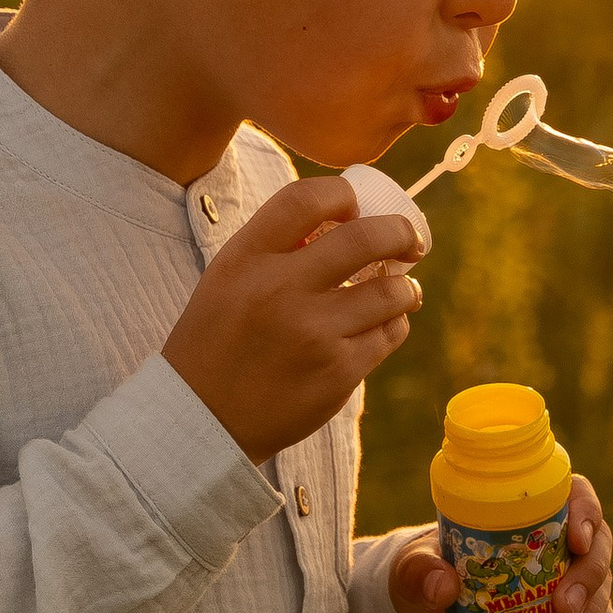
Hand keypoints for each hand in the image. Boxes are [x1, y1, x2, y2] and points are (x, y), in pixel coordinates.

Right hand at [161, 174, 422, 464]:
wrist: (203, 417)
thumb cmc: (218, 340)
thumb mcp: (228, 277)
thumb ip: (278, 246)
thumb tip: (348, 221)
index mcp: (247, 259)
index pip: (308, 199)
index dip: (344, 194)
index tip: (356, 207)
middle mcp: (281, 290)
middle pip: (366, 238)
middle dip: (401, 232)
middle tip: (409, 241)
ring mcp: (314, 334)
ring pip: (392, 292)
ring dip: (404, 287)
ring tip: (400, 290)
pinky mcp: (338, 373)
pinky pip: (389, 335)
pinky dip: (393, 323)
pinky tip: (383, 324)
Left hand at [389, 473, 612, 612]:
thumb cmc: (427, 573)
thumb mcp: (413, 568)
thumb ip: (419, 570)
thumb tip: (443, 584)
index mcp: (529, 511)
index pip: (575, 495)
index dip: (586, 511)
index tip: (576, 540)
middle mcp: (558, 541)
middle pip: (597, 545)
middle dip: (589, 576)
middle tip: (565, 606)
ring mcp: (569, 579)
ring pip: (602, 588)